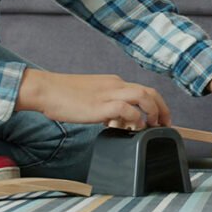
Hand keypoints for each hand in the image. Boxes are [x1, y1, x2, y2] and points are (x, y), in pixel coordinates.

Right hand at [16, 68, 170, 128]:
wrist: (46, 90)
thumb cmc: (63, 96)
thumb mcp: (91, 100)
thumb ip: (106, 108)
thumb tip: (117, 123)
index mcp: (113, 82)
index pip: (142, 90)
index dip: (155, 104)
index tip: (159, 118)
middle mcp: (115, 84)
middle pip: (150, 91)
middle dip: (162, 108)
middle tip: (165, 124)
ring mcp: (109, 93)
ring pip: (144, 96)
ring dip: (154, 112)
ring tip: (153, 126)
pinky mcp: (101, 105)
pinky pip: (128, 109)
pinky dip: (135, 119)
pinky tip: (133, 129)